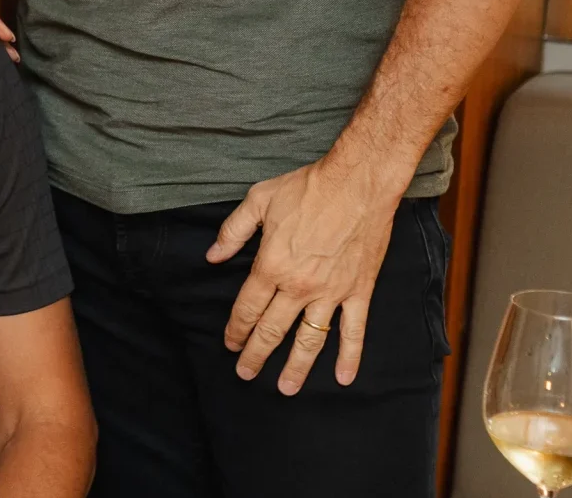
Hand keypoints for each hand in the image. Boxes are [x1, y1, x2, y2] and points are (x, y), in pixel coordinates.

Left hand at [207, 157, 403, 393]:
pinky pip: (354, 331)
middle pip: (273, 330)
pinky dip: (350, 356)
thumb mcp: (259, 200)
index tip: (229, 344)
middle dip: (256, 355)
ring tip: (285, 389)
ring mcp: (331, 293)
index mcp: (271, 265)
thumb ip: (233, 231)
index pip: (247, 308)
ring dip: (296, 367)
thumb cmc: (307, 188)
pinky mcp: (359, 292)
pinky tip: (343, 378)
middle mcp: (299, 286)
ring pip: (310, 340)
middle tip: (245, 374)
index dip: (236, 329)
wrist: (358, 183)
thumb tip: (212, 256)